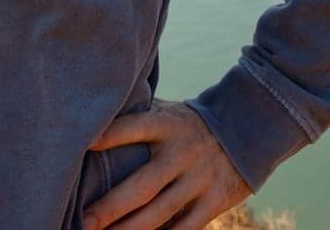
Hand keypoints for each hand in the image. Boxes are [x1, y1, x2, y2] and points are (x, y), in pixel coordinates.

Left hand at [82, 100, 251, 229]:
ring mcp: (200, 179)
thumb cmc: (187, 122)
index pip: (133, 128)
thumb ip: (136, 117)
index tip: (83, 147)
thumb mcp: (166, 111)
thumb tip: (91, 121)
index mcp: (165, 124)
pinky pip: (186, 227)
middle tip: (85, 221)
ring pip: (161, 212)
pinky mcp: (214, 201)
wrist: (246, 127)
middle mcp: (181, 152)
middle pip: (143, 185)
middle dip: (111, 207)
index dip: (109, 136)